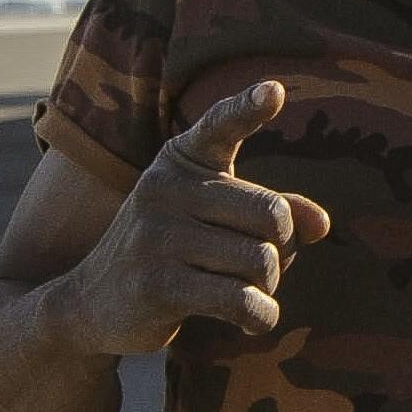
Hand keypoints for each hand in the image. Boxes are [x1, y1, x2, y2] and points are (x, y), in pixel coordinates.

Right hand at [50, 80, 334, 355]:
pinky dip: (260, 316)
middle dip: (281, 249)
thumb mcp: (215, 219)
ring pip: (261, 261)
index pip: (221, 126)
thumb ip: (271, 212)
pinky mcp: (157, 285)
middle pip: (272, 215)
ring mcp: (157, 236)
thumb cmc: (172, 251)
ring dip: (267, 287)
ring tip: (245, 292)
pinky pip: (239, 300)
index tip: (276, 90)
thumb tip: (321, 224)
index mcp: (181, 160)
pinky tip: (253, 321)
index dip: (248, 107)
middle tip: (258, 267)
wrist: (89, 302)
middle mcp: (165, 188)